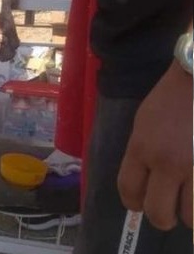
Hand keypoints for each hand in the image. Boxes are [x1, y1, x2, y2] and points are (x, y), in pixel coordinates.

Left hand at [117, 61, 192, 229]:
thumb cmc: (173, 98)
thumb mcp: (145, 123)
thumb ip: (142, 154)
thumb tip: (144, 186)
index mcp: (143, 148)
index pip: (129, 190)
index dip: (134, 204)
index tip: (140, 205)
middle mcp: (169, 163)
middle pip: (159, 213)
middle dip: (163, 219)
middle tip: (169, 214)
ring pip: (192, 217)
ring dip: (191, 215)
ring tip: (191, 205)